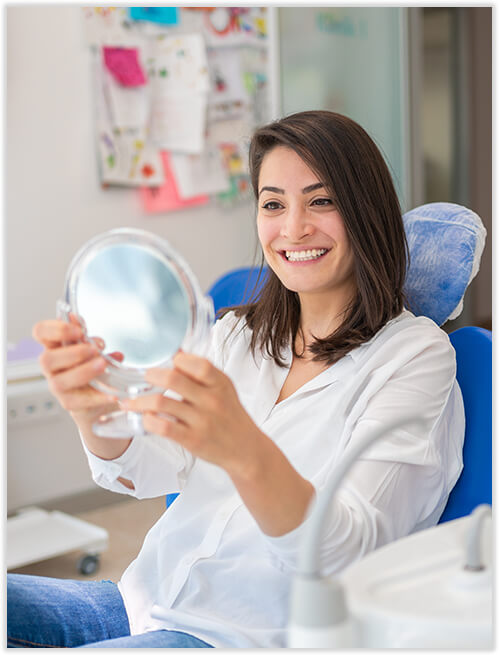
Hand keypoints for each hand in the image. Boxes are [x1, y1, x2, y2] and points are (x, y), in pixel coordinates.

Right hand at [32, 316, 117, 416]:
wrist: (98, 396)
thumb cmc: (91, 367)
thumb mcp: (93, 350)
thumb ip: (91, 341)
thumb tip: (93, 336)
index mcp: (55, 348)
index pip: (41, 333)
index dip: (55, 329)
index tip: (78, 330)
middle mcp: (52, 368)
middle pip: (46, 359)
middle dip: (72, 353)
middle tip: (95, 349)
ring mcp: (58, 387)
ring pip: (59, 382)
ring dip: (83, 372)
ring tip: (103, 365)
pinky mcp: (70, 403)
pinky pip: (80, 401)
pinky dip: (98, 396)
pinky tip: (112, 393)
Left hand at [122, 351, 264, 478]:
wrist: (245, 448)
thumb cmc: (230, 415)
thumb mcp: (223, 389)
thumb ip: (202, 372)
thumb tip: (177, 352)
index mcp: (220, 383)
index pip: (196, 363)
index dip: (177, 360)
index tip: (165, 362)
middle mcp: (212, 400)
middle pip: (173, 379)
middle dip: (151, 376)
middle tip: (142, 377)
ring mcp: (202, 421)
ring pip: (161, 404)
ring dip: (140, 401)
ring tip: (129, 401)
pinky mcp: (192, 440)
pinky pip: (163, 427)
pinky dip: (148, 421)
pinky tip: (144, 418)